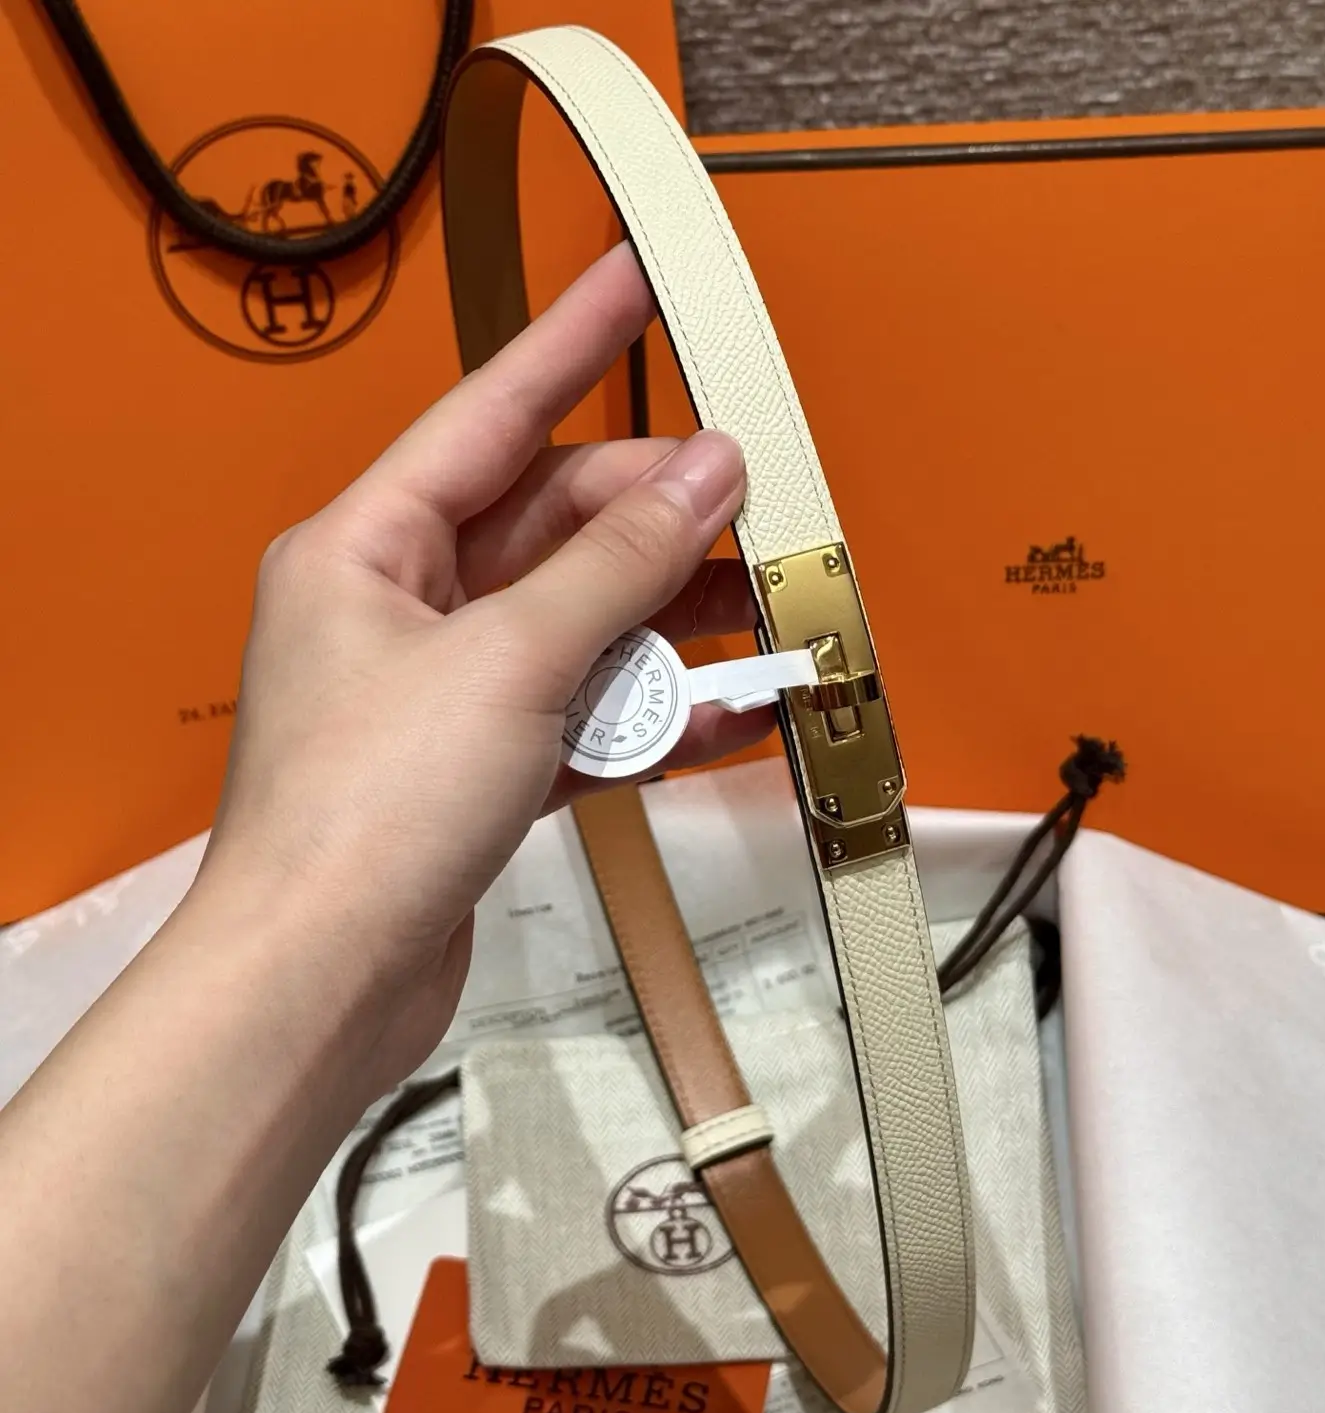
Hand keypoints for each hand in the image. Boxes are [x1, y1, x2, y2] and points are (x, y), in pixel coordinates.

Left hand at [194, 244, 770, 1094]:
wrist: (323, 985)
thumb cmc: (375, 808)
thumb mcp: (511, 661)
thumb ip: (617, 563)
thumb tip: (708, 470)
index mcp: (368, 546)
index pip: (490, 413)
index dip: (571, 341)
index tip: (639, 278)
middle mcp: (401, 605)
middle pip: (552, 528)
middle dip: (657, 518)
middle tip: (758, 503)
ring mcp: (445, 689)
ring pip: (580, 623)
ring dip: (670, 625)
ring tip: (766, 611)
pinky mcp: (482, 766)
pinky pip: (583, 711)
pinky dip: (649, 713)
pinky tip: (732, 713)